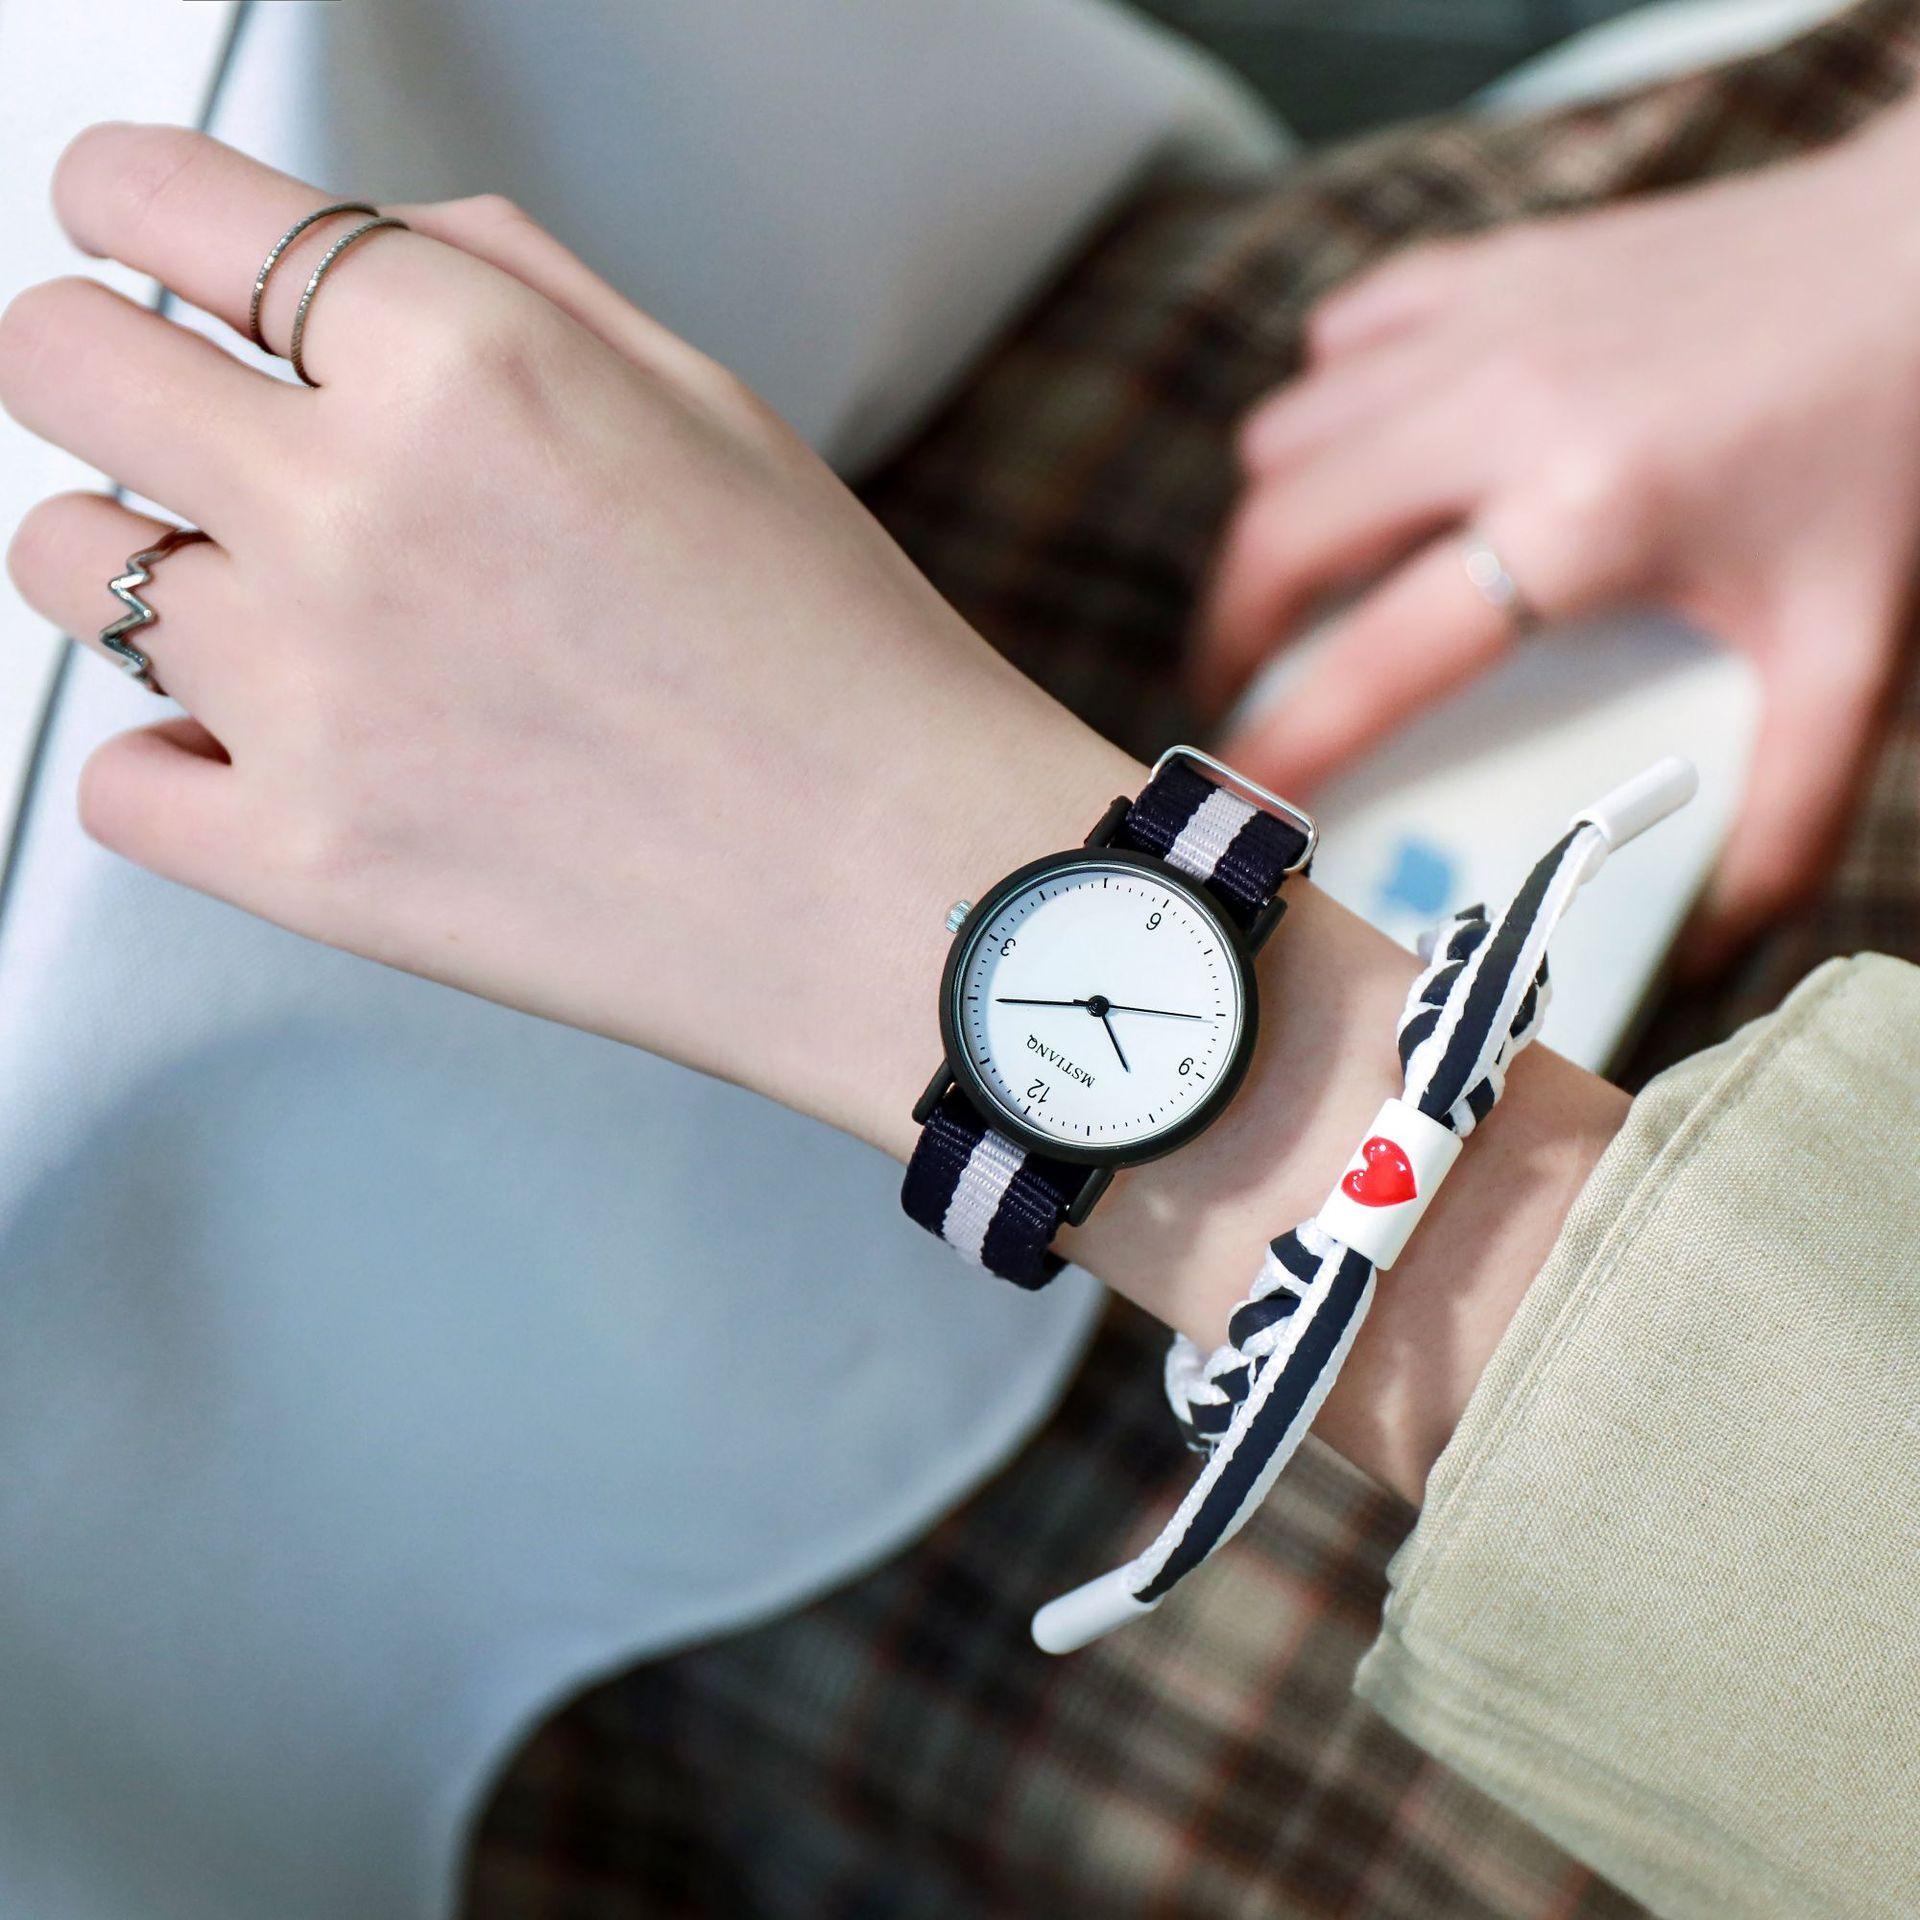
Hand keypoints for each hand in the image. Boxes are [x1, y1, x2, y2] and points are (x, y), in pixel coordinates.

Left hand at [0, 124, 1115, 1141]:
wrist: (904, 888)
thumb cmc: (839, 661)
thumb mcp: (708, 403)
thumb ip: (502, 283)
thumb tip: (350, 249)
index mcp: (461, 362)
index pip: (149, 195)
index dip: (127, 204)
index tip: (139, 243)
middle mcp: (355, 511)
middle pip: (48, 360)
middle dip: (110, 370)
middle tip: (186, 425)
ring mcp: (313, 697)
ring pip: (66, 569)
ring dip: (147, 566)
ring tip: (285, 613)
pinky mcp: (307, 862)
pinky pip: (119, 779)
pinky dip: (184, 759)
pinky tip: (295, 750)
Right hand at [1197, 102, 1919, 971]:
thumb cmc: (1889, 439)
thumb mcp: (1852, 647)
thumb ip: (1793, 807)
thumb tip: (1723, 939)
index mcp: (1587, 516)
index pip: (1379, 656)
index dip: (1288, 743)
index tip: (1237, 799)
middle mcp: (1503, 410)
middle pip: (1278, 537)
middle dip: (1227, 636)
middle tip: (1239, 697)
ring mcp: (1482, 325)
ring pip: (1283, 435)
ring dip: (1270, 524)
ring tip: (1303, 592)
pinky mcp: (1486, 267)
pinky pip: (1339, 340)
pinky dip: (1322, 408)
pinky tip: (1368, 459)